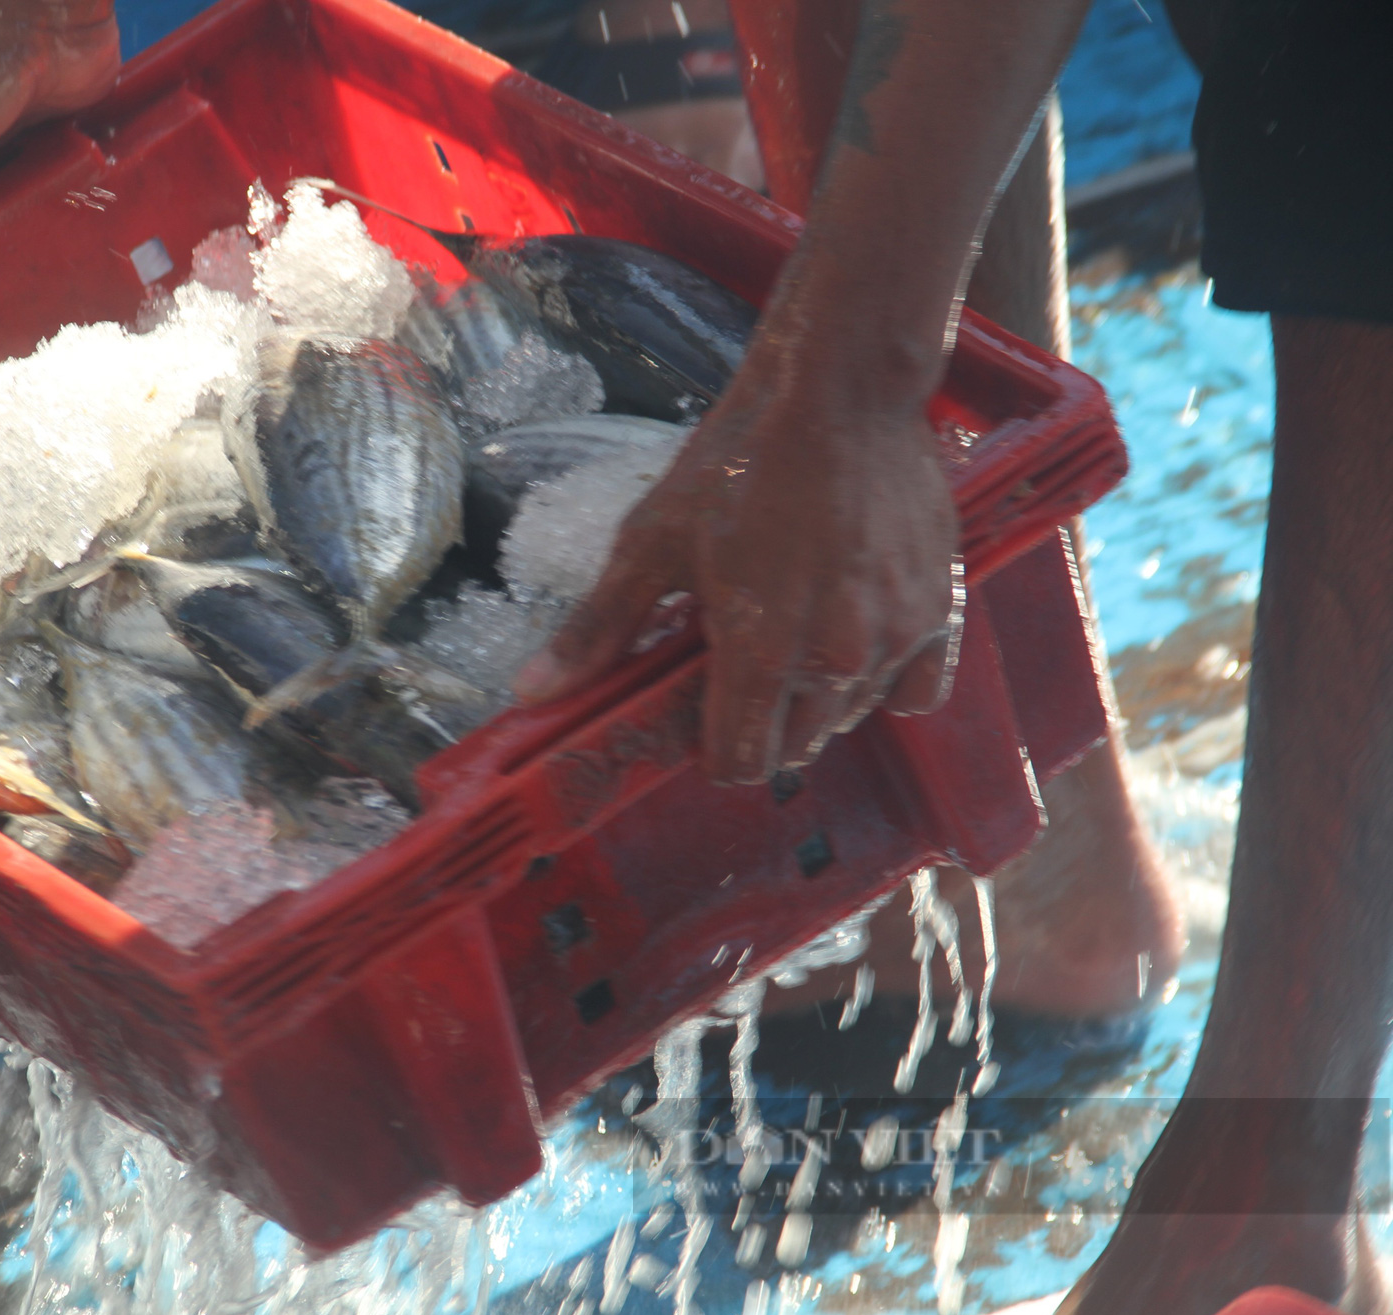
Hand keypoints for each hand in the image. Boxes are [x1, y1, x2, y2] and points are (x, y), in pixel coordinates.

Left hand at [512, 334, 963, 783]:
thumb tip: (530, 692)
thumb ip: (597, 629)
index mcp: (759, 655)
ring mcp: (895, 640)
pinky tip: (855, 640)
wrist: (838, 394)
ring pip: (849, 716)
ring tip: (793, 635)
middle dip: (762, 721)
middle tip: (743, 662)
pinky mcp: (940, 610)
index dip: (713, 749)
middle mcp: (835, 663)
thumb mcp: (650, 542)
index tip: (702, 712)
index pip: (740, 763)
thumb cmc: (738, 463)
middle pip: (794, 747)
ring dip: (818, 699)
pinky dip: (887, 681)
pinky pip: (916, 691)